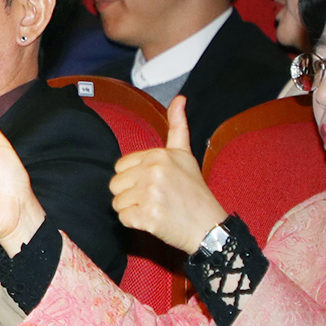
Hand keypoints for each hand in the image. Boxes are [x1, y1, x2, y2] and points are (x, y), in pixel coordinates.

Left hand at [110, 97, 227, 253]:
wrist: (209, 226)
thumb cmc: (194, 192)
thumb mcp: (185, 155)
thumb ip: (178, 127)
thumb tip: (179, 99)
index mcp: (158, 155)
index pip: (120, 167)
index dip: (133, 179)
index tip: (154, 184)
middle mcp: (153, 171)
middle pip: (115, 184)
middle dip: (130, 195)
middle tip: (154, 199)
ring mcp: (150, 194)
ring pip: (117, 202)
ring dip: (132, 209)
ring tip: (155, 208)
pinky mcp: (148, 215)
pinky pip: (123, 218)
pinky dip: (135, 223)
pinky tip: (154, 220)